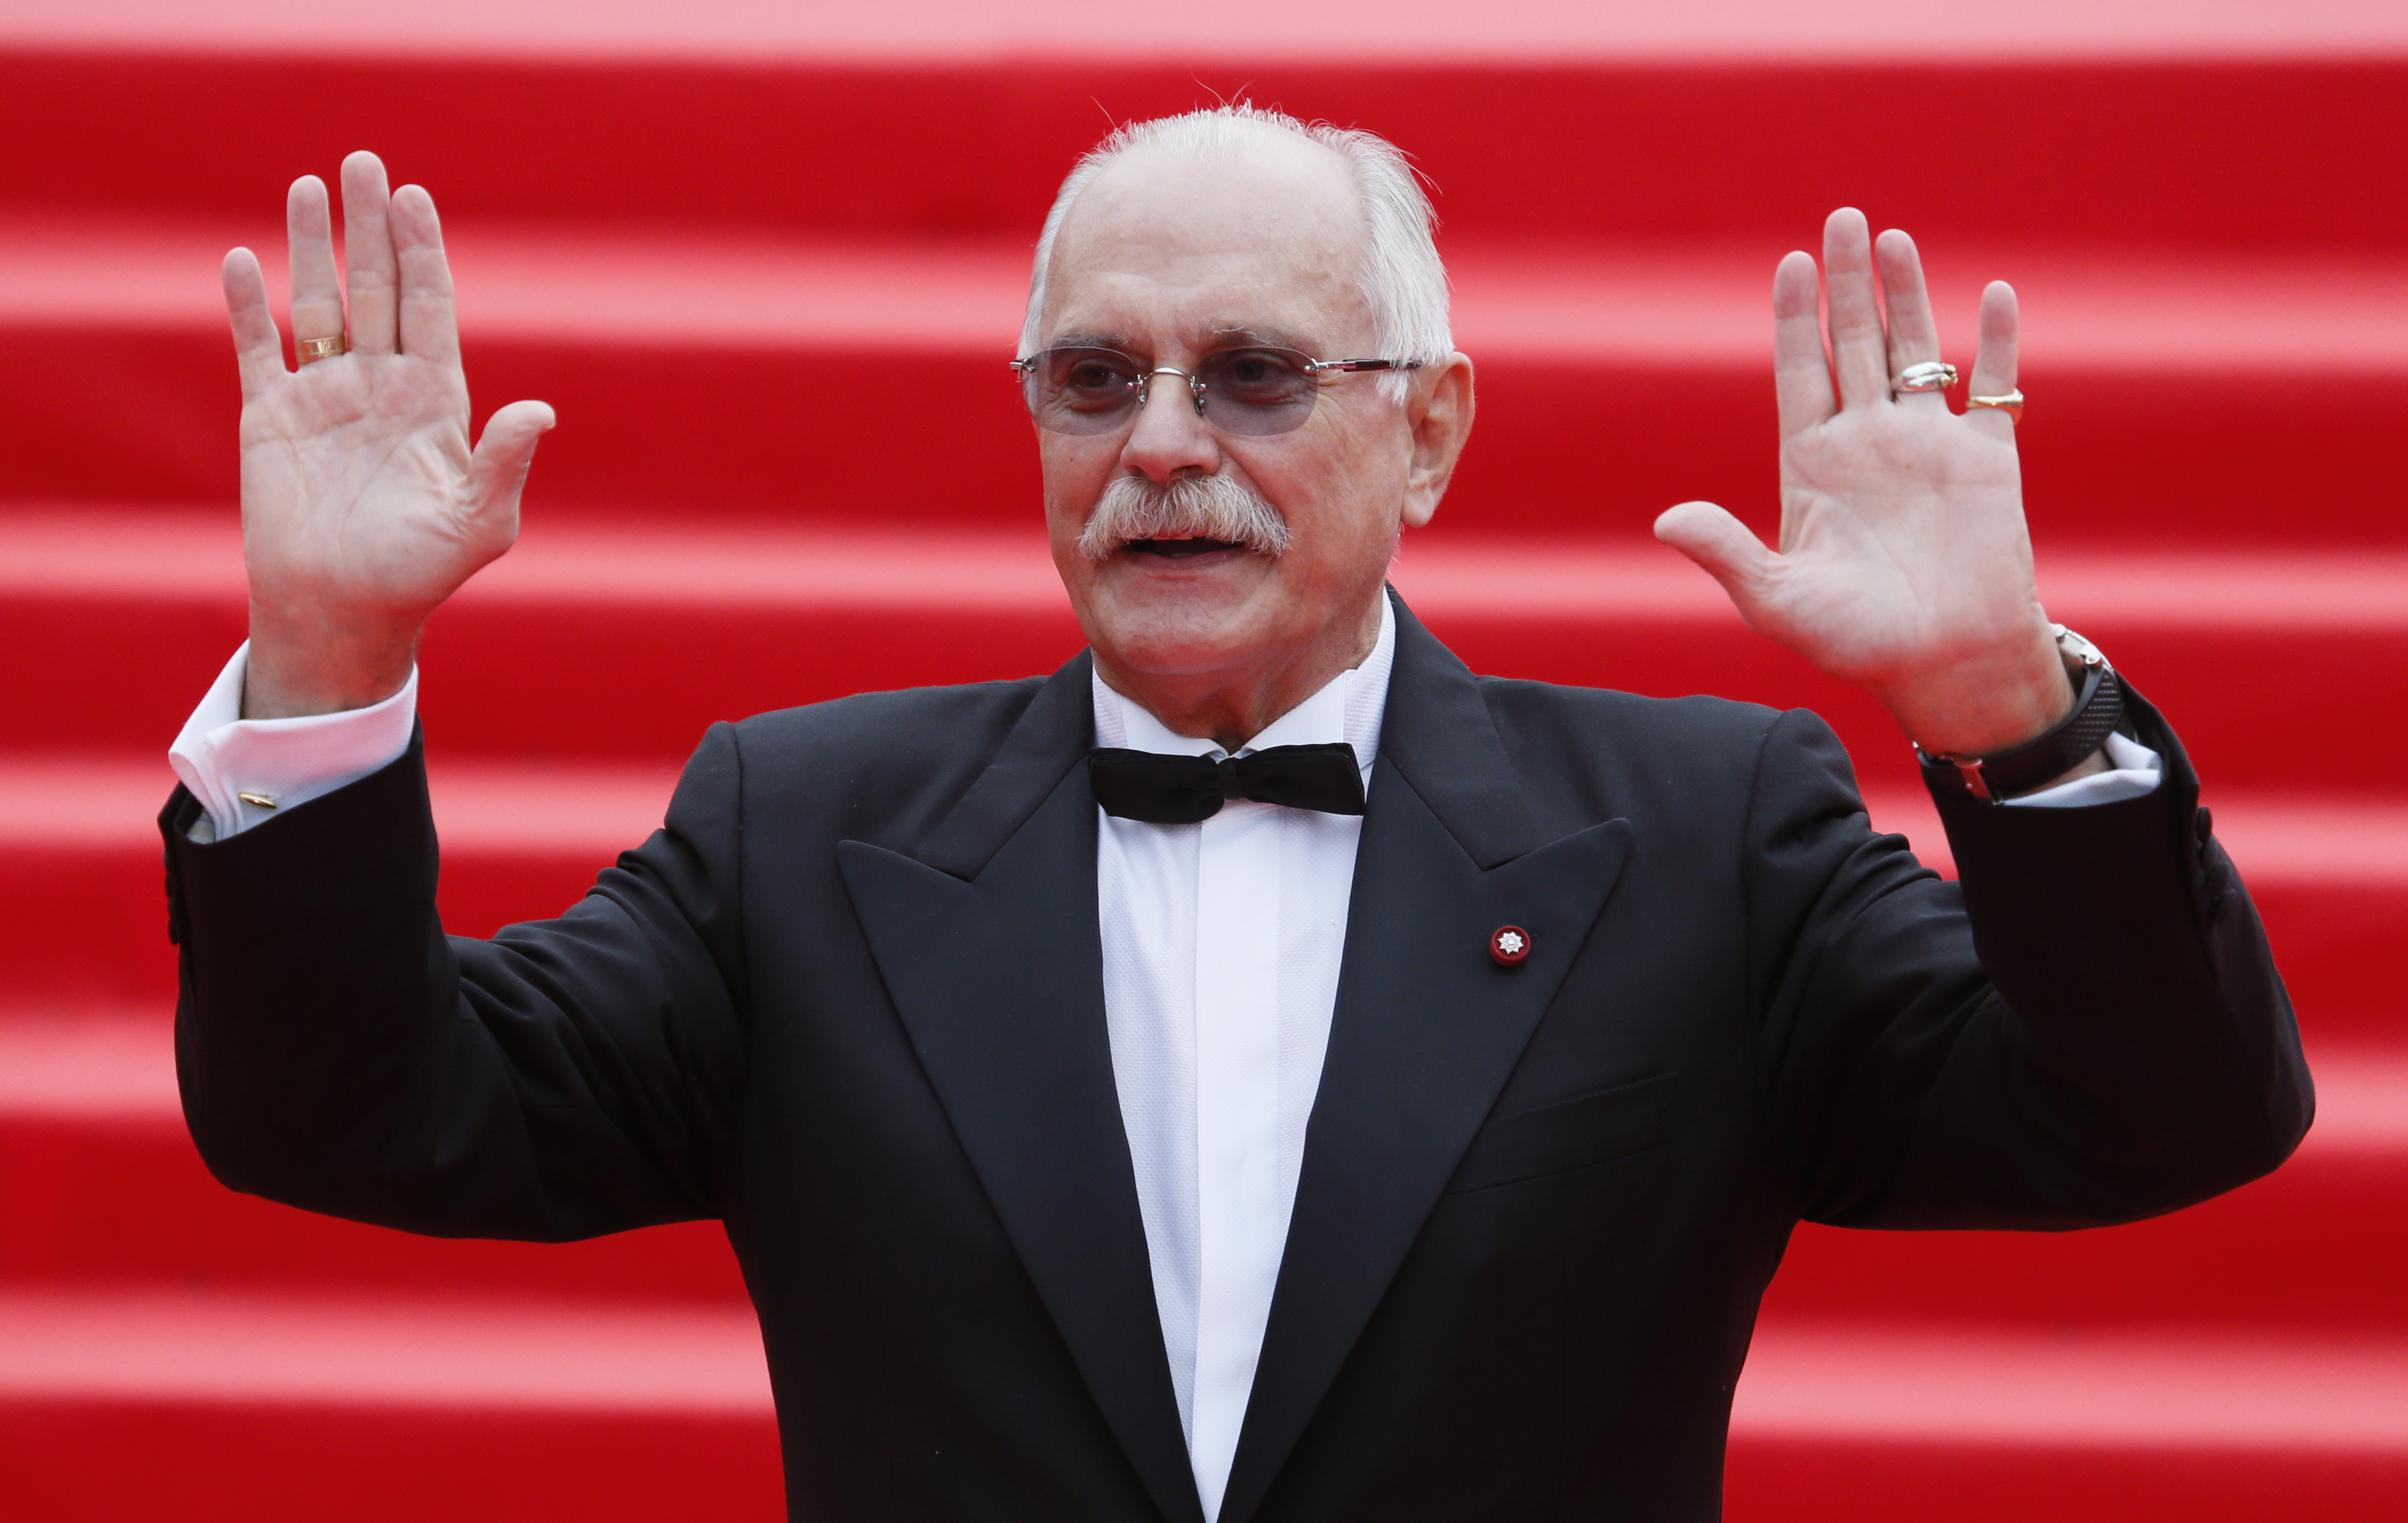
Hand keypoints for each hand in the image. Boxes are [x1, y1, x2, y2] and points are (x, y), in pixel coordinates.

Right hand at [223, 151, 553, 717]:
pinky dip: (249, 306)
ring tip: (309, 186)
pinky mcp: (271, 419)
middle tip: (365, 162)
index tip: (414, 198)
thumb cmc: (418, 576)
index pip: (430, 308)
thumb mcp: (479, 524)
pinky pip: (259, 349)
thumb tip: (542, 411)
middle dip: (370, 226)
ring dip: (311, 246)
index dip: (424, 252)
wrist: (344, 613)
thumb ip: (505, 464)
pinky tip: (243, 259)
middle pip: (376, 287)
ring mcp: (325, 398)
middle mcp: (381, 387)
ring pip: (319, 304)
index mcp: (435, 402)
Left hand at [1655, 208, 2071, 759]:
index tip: (1788, 264)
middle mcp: (1868, 445)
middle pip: (1853, 345)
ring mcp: (1928, 447)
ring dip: (1908, 297)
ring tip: (1893, 240)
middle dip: (1846, 285)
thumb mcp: (1778, 602)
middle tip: (1841, 219)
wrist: (1945, 667)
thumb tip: (1666, 520)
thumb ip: (1728, 555)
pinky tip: (1993, 295)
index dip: (1794, 320)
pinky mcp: (1987, 462)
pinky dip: (1996, 344)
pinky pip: (1993, 390)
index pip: (1800, 374)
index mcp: (1814, 467)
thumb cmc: (1857, 643)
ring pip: (1916, 352)